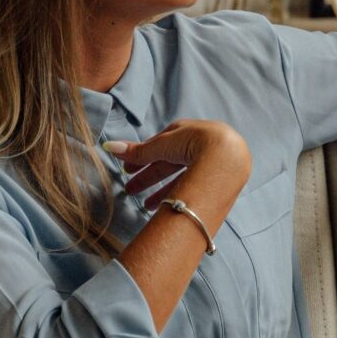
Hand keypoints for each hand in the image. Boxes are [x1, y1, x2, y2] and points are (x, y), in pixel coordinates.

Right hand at [104, 119, 251, 199]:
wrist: (227, 159)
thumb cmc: (195, 144)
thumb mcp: (163, 146)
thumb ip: (138, 151)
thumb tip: (109, 146)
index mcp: (188, 131)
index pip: (160, 144)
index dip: (142, 156)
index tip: (127, 169)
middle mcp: (200, 144)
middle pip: (168, 162)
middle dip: (148, 176)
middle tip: (129, 189)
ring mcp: (211, 161)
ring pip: (180, 176)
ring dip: (160, 190)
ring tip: (144, 206)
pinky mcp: (217, 178)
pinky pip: (192, 186)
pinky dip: (177, 195)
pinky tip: (165, 207)